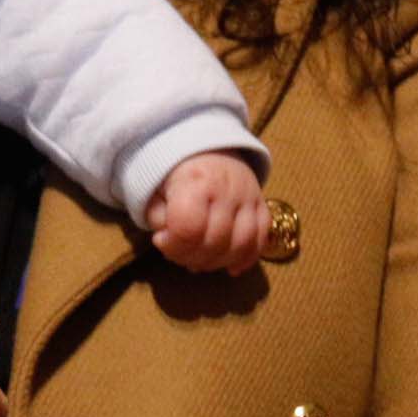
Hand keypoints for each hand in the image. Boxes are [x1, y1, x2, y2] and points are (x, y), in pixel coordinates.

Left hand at [143, 151, 266, 273]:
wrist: (206, 149)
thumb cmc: (174, 173)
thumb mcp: (155, 189)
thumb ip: (157, 217)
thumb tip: (167, 241)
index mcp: (197, 181)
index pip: (189, 228)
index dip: (173, 245)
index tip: (161, 240)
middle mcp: (228, 188)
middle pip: (215, 242)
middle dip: (192, 257)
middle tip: (179, 253)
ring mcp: (249, 197)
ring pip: (241, 245)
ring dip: (217, 262)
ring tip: (200, 260)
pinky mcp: (262, 206)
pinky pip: (261, 239)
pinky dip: (246, 259)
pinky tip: (229, 267)